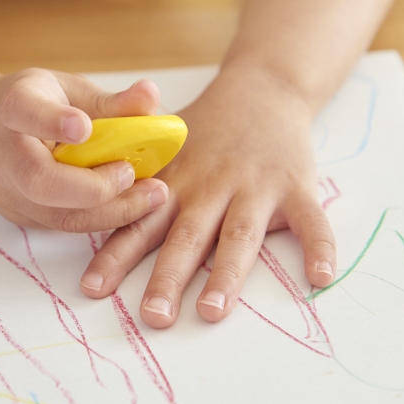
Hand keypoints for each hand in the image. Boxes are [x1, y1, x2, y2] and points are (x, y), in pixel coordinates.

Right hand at [0, 69, 169, 231]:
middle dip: (94, 186)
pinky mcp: (21, 216)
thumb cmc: (37, 105)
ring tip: (153, 195)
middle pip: (40, 180)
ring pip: (58, 214)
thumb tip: (151, 95)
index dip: (53, 121)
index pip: (26, 112)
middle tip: (133, 173)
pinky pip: (64, 225)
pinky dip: (104, 218)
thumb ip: (110, 100)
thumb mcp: (69, 90)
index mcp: (13, 108)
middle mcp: (3, 154)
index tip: (83, 127)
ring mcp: (8, 191)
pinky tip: (134, 205)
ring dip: (112, 210)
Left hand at [77, 68, 336, 326]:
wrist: (263, 86)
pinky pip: (311, 221)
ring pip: (239, 236)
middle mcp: (212, 187)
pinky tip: (321, 278)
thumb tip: (82, 209)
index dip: (115, 255)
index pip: (139, 223)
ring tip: (211, 311)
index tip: (93, 289)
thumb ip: (136, 180)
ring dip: (226, 275)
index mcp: (176, 182)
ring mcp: (256, 187)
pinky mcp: (297, 186)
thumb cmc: (207, 129)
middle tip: (152, 317)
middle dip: (167, 278)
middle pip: (186, 238)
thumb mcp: (165, 146)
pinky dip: (320, 248)